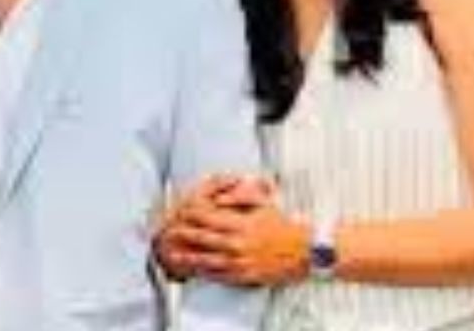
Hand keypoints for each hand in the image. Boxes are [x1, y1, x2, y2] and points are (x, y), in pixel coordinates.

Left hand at [156, 176, 306, 285]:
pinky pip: (220, 275)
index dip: (192, 214)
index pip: (209, 217)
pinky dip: (205, 273)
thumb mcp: (262, 205)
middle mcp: (238, 242)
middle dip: (185, 235)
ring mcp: (241, 261)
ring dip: (189, 257)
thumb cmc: (282, 226)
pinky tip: (196, 271)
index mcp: (241, 223)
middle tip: (170, 232)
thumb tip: (218, 198)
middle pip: (204, 238)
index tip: (181, 211)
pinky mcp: (245, 276)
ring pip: (207, 259)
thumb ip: (239, 198)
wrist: (304, 250)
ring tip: (175, 255)